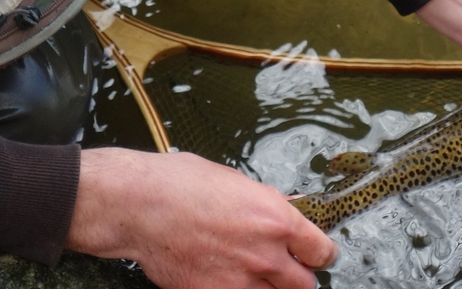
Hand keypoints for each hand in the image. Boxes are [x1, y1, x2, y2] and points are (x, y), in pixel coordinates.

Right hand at [67, 147, 336, 288]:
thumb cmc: (179, 184)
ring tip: (255, 275)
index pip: (322, 251)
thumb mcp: (235, 182)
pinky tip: (226, 277)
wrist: (139, 207)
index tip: (316, 255)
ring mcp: (240, 282)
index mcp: (276, 220)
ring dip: (270, 287)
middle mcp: (265, 255)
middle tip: (288, 269)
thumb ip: (267, 203)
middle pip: (305, 285)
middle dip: (299, 277)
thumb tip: (287, 209)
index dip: (321, 253)